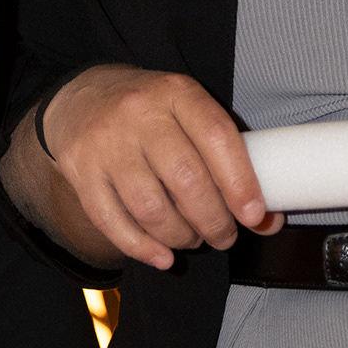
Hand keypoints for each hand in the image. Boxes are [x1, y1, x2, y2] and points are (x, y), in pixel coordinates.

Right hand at [41, 64, 280, 271]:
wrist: (82, 99)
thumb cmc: (151, 113)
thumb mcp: (189, 114)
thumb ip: (227, 159)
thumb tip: (269, 219)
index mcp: (177, 92)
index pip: (216, 136)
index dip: (240, 182)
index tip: (254, 216)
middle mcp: (140, 113)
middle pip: (185, 178)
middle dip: (213, 220)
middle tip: (224, 235)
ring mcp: (106, 141)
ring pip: (150, 207)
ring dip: (180, 236)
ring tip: (192, 239)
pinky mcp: (79, 169)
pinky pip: (112, 221)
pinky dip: (142, 248)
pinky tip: (162, 255)